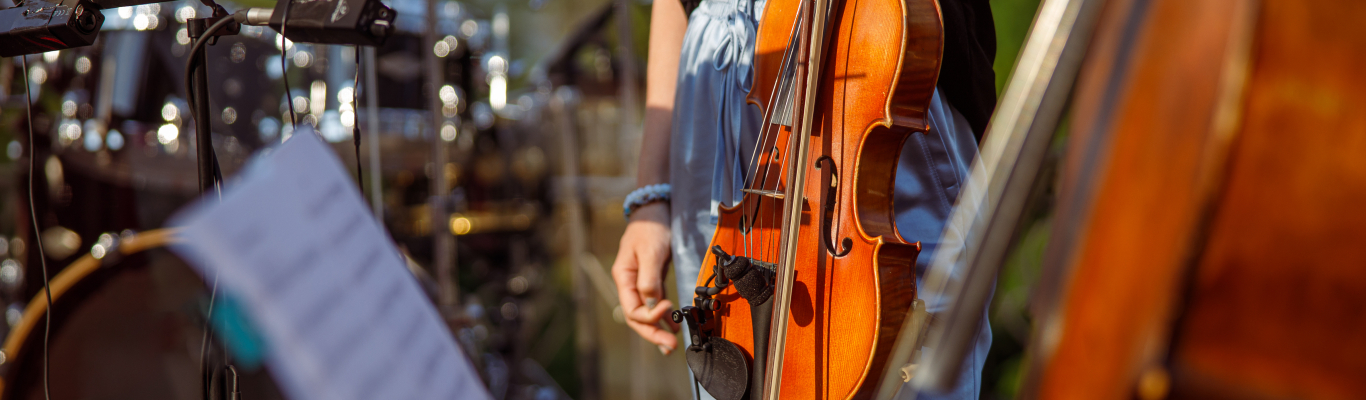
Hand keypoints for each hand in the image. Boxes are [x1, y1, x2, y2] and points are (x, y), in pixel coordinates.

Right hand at [612, 202, 680, 353]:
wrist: (655, 211)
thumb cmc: (650, 228)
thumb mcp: (650, 251)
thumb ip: (650, 277)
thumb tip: (652, 302)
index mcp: (624, 278)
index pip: (631, 309)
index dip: (649, 315)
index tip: (667, 308)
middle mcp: (630, 284)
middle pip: (637, 317)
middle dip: (652, 333)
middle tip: (670, 346)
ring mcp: (641, 284)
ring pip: (646, 314)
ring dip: (658, 330)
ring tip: (671, 345)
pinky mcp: (653, 280)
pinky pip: (656, 304)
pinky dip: (663, 317)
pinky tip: (673, 327)